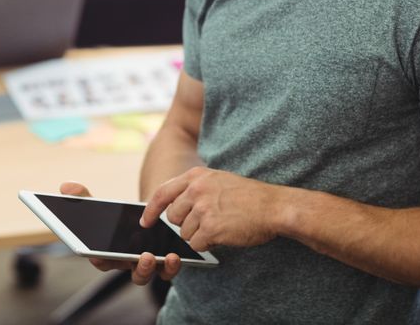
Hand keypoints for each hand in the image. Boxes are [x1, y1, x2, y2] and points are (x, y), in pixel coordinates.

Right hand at [59, 181, 181, 285]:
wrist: (144, 215)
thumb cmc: (118, 216)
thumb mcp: (100, 206)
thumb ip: (84, 198)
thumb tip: (66, 186)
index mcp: (108, 253)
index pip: (100, 260)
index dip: (98, 259)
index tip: (97, 256)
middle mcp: (126, 263)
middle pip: (129, 272)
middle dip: (138, 268)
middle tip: (144, 256)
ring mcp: (145, 265)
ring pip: (146, 274)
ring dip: (151, 268)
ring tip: (155, 256)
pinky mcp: (163, 263)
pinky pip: (167, 271)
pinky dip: (171, 266)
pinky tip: (174, 255)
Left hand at [141, 167, 282, 251]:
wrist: (274, 207)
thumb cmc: (249, 196)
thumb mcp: (218, 181)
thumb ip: (195, 189)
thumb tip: (174, 206)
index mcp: (196, 176)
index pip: (162, 192)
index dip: (151, 210)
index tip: (145, 222)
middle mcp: (196, 190)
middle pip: (173, 217)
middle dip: (186, 224)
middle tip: (208, 222)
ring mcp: (203, 208)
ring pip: (184, 233)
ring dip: (199, 235)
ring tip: (221, 225)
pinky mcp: (211, 228)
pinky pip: (196, 244)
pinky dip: (207, 244)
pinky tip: (223, 235)